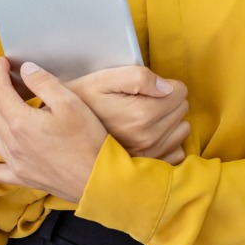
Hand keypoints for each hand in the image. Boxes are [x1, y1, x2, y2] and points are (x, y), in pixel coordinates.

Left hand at [0, 58, 107, 202]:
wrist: (97, 178)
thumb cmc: (86, 139)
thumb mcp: (69, 102)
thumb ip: (44, 83)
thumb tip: (25, 70)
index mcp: (21, 121)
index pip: (1, 91)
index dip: (0, 74)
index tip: (2, 63)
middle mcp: (12, 142)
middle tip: (6, 79)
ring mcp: (15, 162)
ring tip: (1, 104)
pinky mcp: (22, 177)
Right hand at [66, 65, 189, 164]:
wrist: (62, 132)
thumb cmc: (83, 100)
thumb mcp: (104, 79)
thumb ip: (139, 77)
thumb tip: (168, 87)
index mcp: (141, 115)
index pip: (180, 92)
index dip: (165, 85)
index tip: (147, 88)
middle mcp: (148, 139)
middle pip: (182, 109)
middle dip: (168, 101)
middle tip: (142, 101)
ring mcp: (149, 156)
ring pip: (182, 130)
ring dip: (169, 122)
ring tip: (144, 118)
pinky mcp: (147, 167)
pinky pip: (176, 152)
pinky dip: (167, 143)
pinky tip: (149, 136)